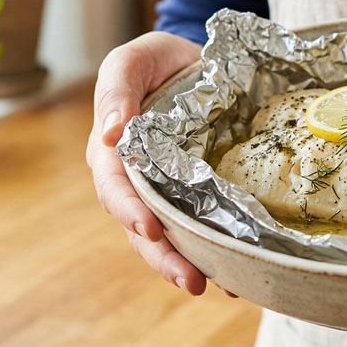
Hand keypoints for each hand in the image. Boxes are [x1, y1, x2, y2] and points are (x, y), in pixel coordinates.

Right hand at [87, 31, 213, 294]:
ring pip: (170, 237)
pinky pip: (200, 226)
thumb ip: (116, 91)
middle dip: (165, 257)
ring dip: (189, 263)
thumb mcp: (130, 61)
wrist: (193, 59)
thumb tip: (109, 133)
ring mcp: (165, 191)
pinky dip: (215, 251)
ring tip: (216, 286)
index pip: (116, 189)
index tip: (150, 228)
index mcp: (112, 152)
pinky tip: (237, 272)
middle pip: (142, 228)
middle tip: (193, 281)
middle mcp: (134, 180)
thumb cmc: (155, 59)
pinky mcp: (194, 194)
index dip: (130, 210)